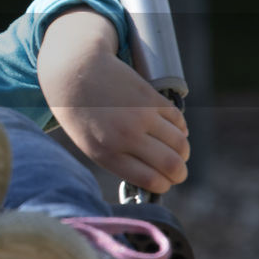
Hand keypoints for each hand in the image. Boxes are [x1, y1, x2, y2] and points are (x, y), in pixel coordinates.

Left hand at [39, 10, 189, 193]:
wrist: (74, 73)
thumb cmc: (80, 114)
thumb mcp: (90, 144)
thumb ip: (118, 160)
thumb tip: (154, 174)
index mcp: (107, 154)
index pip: (151, 181)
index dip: (163, 185)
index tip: (164, 183)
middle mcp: (126, 136)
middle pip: (171, 165)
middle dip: (179, 174)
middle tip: (178, 173)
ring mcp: (140, 115)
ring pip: (180, 143)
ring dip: (183, 152)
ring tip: (179, 153)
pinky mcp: (149, 97)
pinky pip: (177, 120)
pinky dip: (181, 129)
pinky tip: (177, 132)